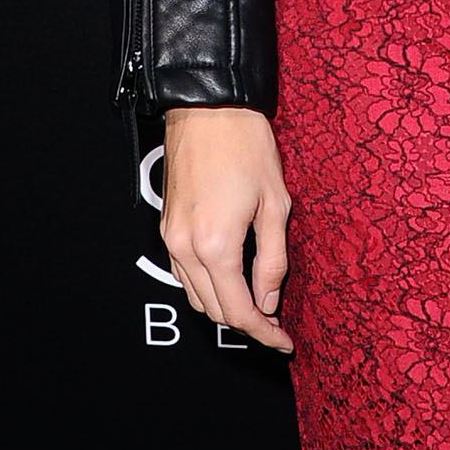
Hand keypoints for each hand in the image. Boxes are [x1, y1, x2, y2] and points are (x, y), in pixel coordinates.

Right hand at [160, 104, 293, 351]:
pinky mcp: (166, 226)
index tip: (284, 341)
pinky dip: (206, 285)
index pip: (239, 311)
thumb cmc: (247, 148)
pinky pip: (183, 272)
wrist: (209, 109)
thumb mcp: (275, 206)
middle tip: (276, 324)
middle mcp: (186, 248)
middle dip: (246, 323)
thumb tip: (268, 301)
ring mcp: (171, 238)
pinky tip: (230, 278)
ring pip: (195, 295)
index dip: (263, 333)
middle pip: (214, 310)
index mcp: (216, 246)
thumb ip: (272, 260)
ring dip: (224, 306)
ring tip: (256, 302)